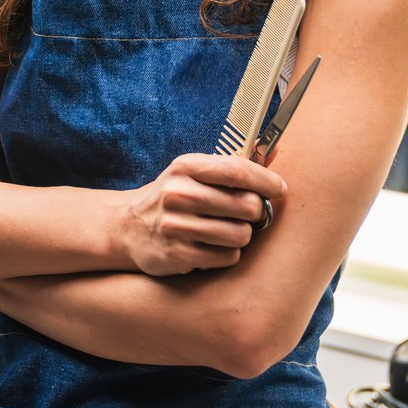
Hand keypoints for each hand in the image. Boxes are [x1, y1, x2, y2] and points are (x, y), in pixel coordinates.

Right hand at [118, 153, 285, 275]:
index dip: (266, 181)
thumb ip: (230, 166)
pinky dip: (228, 253)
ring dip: (243, 235)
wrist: (128, 228)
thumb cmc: (172, 198)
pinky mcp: (177, 255)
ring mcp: (176, 226)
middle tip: (252, 214)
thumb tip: (275, 151)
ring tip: (231, 231)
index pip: (237, 171)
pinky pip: (227, 257)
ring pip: (240, 234)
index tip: (280, 189)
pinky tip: (215, 247)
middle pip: (247, 205)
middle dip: (258, 212)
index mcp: (185, 168)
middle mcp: (178, 194)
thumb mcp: (191, 173)